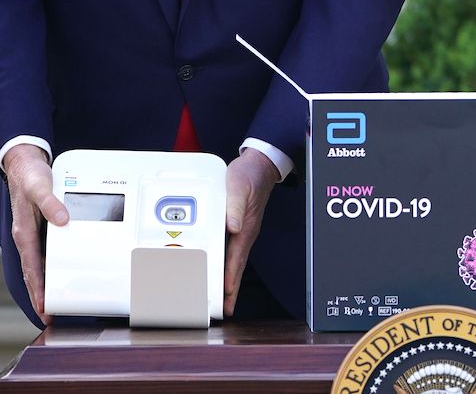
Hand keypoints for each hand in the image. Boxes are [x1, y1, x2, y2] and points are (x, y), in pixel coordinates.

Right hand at [3, 143, 67, 325]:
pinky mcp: (39, 227)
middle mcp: (26, 236)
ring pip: (38, 264)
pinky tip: (57, 272)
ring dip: (44, 283)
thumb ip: (51, 203)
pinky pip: (43, 252)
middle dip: (40, 294)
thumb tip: (62, 220)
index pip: (32, 266)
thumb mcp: (40, 186)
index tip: (44, 305)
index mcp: (23, 231)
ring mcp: (32, 233)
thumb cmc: (29, 175)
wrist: (24, 163)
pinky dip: (49, 265)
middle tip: (49, 315)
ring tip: (53, 301)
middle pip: (33, 272)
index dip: (38, 288)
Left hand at [223, 148, 279, 315]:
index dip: (231, 278)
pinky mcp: (235, 225)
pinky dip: (223, 263)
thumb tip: (232, 226)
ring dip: (226, 279)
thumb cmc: (249, 175)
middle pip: (235, 266)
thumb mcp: (239, 187)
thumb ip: (235, 206)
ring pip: (232, 260)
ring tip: (221, 298)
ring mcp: (239, 230)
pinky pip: (228, 249)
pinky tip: (217, 268)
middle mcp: (243, 233)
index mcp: (245, 228)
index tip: (227, 296)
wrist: (258, 166)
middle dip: (230, 289)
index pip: (236, 259)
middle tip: (224, 309)